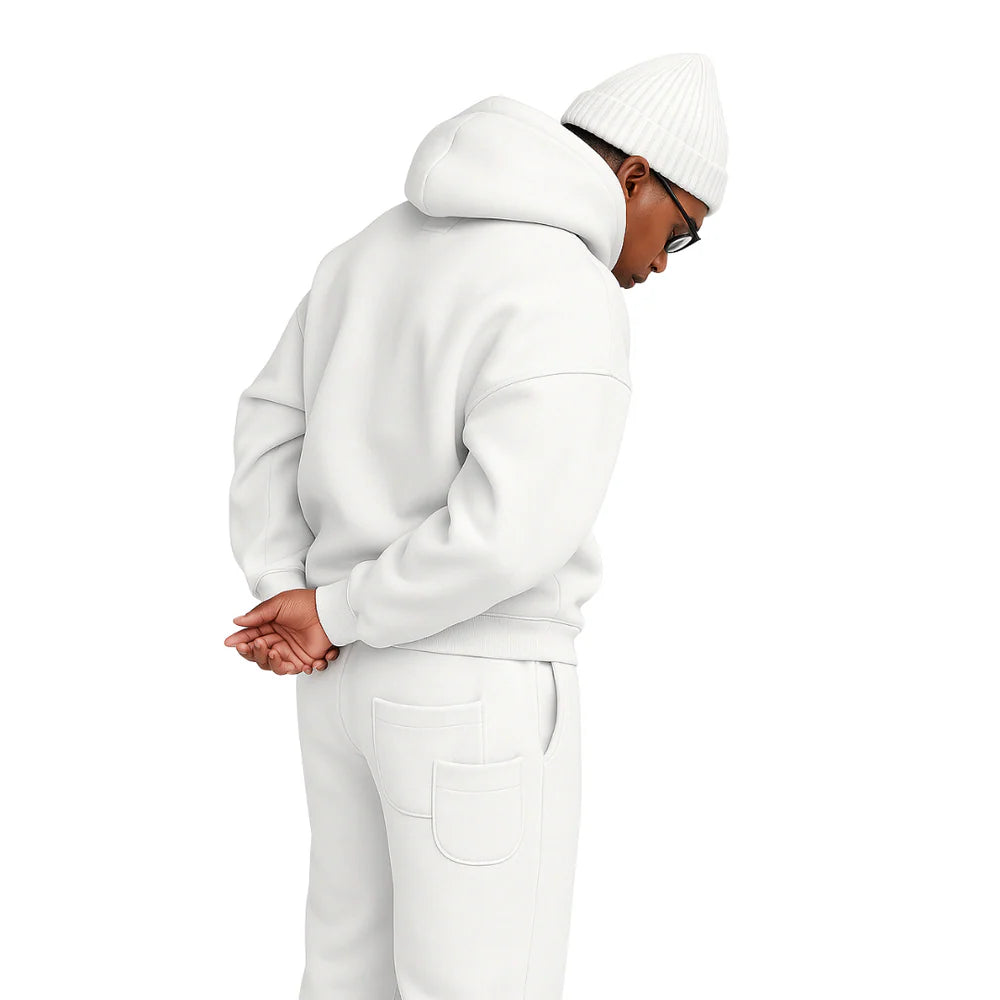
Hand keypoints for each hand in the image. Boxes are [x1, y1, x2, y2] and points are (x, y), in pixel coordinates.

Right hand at [223, 589, 340, 674]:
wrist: (327, 610)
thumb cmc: (304, 603)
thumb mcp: (277, 605)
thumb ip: (257, 615)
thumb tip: (236, 621)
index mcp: (269, 627)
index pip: (250, 637)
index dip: (240, 641)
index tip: (231, 643)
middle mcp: (278, 641)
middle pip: (258, 655)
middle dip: (254, 652)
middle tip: (257, 644)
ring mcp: (290, 651)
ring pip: (273, 666)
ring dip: (271, 662)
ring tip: (274, 653)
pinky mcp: (304, 659)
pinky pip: (295, 671)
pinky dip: (298, 669)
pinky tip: (302, 662)